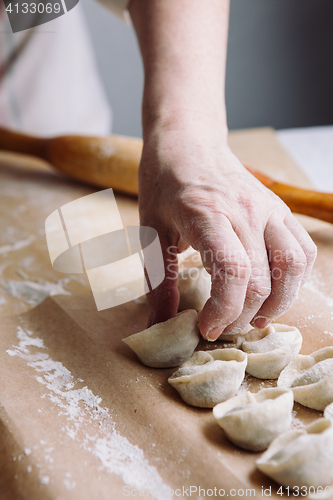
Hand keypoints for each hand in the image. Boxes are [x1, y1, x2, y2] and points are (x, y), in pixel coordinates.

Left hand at [139, 122, 316, 340]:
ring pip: (295, 266)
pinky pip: (302, 249)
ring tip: (254, 315)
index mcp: (208, 215)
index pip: (233, 272)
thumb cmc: (164, 183)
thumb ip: (158, 281)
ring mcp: (268, 208)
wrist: (188, 141)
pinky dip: (294, 278)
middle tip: (223, 325)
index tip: (207, 327)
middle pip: (263, 279)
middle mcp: (246, 212)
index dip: (224, 311)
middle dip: (243, 316)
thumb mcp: (150, 231)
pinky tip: (272, 288)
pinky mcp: (279, 209)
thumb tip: (160, 325)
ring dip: (278, 301)